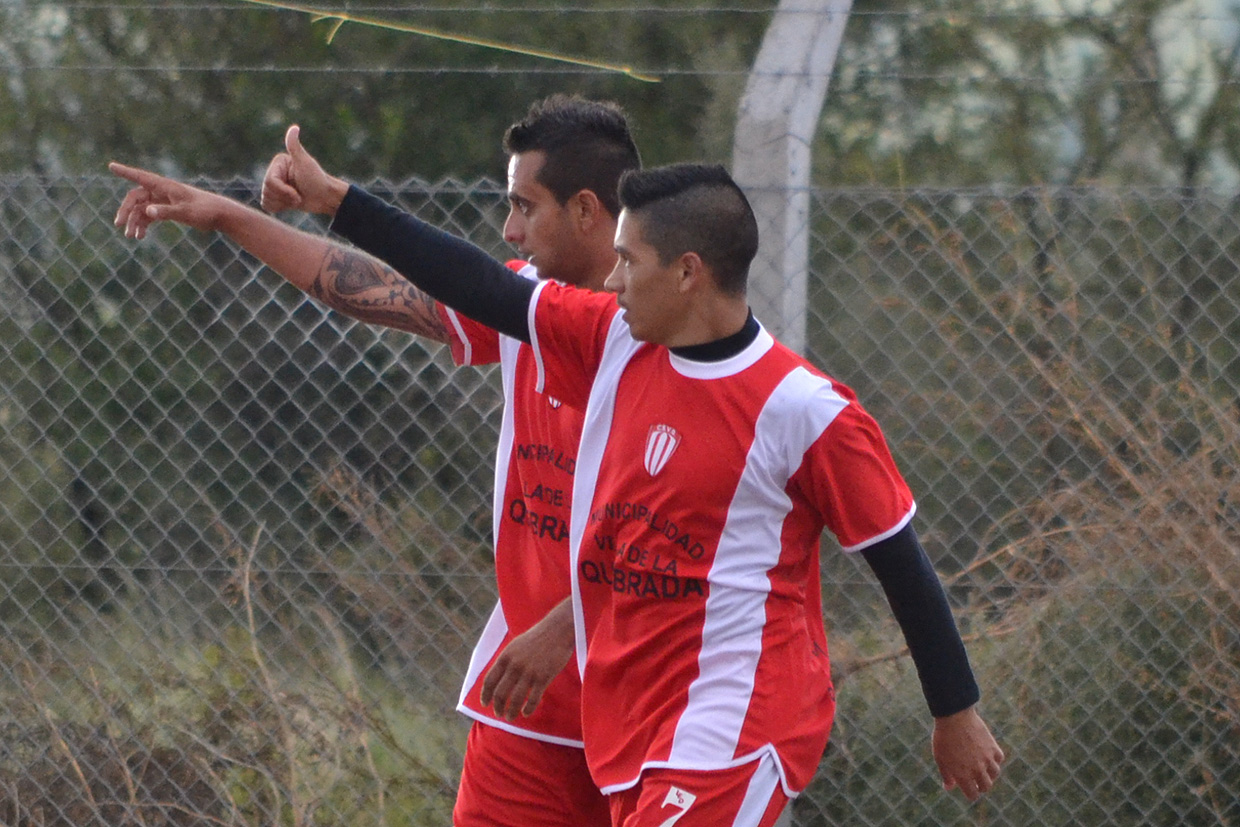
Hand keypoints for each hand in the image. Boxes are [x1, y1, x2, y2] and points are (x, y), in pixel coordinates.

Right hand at [109, 162, 230, 238]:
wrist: (219, 215)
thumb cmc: (204, 210)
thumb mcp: (184, 212)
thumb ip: (166, 212)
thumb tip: (147, 212)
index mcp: (164, 186)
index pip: (141, 177)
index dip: (125, 172)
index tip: (111, 166)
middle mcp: (161, 191)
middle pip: (136, 197)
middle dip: (126, 210)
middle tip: (119, 224)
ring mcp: (163, 200)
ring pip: (141, 209)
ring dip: (134, 221)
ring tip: (132, 237)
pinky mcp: (167, 209)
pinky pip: (149, 216)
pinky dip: (144, 225)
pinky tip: (140, 236)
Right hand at [260, 124, 348, 216]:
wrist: (326, 198)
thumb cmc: (317, 180)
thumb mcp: (305, 163)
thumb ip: (295, 147)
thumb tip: (294, 128)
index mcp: (278, 163)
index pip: (270, 182)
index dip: (284, 191)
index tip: (298, 193)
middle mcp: (274, 172)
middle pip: (267, 191)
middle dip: (285, 198)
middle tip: (298, 197)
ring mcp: (275, 185)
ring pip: (266, 199)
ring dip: (283, 204)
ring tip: (296, 199)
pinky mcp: (277, 196)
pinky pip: (267, 206)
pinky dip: (279, 208)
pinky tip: (290, 204)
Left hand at [479, 600, 574, 720]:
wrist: (557, 630)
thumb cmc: (536, 638)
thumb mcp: (515, 646)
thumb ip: (506, 661)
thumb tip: (497, 678)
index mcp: (505, 657)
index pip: (490, 680)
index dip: (485, 694)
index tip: (485, 703)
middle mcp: (515, 666)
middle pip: (500, 693)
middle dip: (498, 707)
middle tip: (499, 714)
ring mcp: (529, 672)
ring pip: (516, 699)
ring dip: (511, 711)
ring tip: (510, 717)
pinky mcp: (543, 677)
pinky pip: (533, 699)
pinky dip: (528, 709)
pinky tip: (526, 713)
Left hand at [932, 705, 1003, 801]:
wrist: (954, 717)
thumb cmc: (943, 738)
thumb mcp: (940, 758)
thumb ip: (946, 775)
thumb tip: (949, 787)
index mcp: (963, 775)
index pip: (973, 795)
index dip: (970, 793)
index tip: (968, 788)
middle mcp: (978, 770)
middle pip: (986, 786)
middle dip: (980, 785)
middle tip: (975, 779)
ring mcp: (987, 758)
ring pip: (995, 774)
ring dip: (989, 773)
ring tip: (982, 767)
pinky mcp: (993, 746)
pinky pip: (999, 758)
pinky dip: (995, 759)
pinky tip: (988, 755)